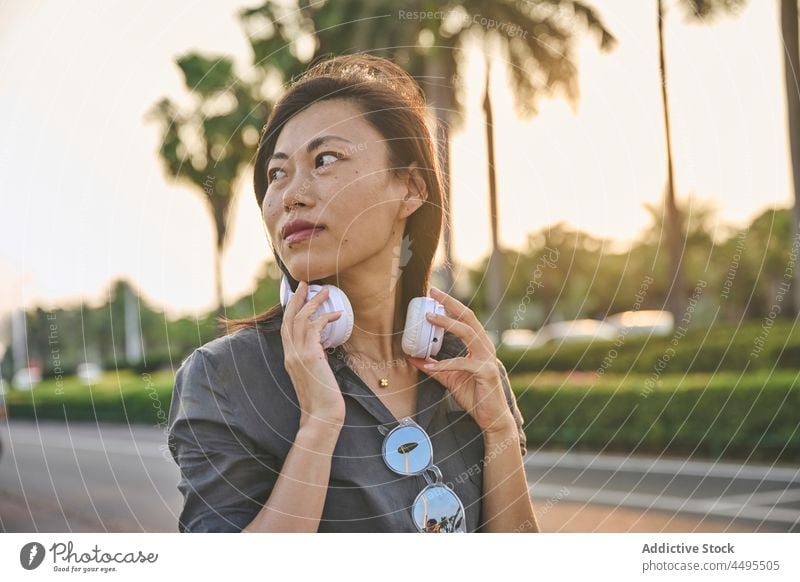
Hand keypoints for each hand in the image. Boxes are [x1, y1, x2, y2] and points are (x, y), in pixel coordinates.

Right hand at [281, 281, 345, 425]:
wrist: (321, 415)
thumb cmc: (321, 399)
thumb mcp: (314, 374)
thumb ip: (313, 358)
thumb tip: (322, 347)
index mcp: (289, 358)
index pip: (286, 327)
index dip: (290, 309)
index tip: (297, 296)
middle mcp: (290, 354)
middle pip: (289, 318)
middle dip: (296, 298)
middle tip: (304, 283)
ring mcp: (298, 354)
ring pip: (301, 319)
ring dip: (313, 302)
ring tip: (324, 291)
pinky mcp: (310, 355)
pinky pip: (315, 327)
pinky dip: (325, 317)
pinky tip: (336, 314)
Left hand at [405, 287, 514, 434]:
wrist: (491, 418)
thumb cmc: (474, 395)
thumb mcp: (449, 378)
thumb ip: (433, 367)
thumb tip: (412, 358)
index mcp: (478, 345)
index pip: (465, 318)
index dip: (450, 304)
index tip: (433, 294)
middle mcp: (485, 347)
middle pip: (469, 317)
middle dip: (450, 303)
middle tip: (432, 292)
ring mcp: (487, 359)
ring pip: (468, 334)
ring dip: (448, 324)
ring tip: (430, 318)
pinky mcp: (486, 373)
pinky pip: (462, 364)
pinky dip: (445, 364)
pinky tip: (430, 365)